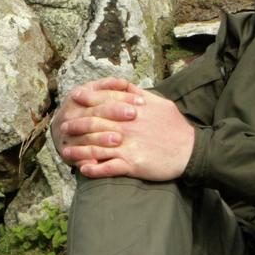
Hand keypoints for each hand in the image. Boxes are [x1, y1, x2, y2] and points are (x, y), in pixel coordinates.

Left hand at [57, 78, 195, 181]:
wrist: (191, 151)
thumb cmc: (175, 126)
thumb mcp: (159, 102)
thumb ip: (137, 93)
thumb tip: (122, 84)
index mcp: (132, 110)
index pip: (104, 101)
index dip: (87, 98)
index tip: (74, 97)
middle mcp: (126, 127)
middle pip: (94, 124)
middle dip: (76, 125)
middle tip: (62, 128)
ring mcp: (128, 146)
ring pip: (96, 147)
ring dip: (78, 151)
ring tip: (66, 153)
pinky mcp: (132, 165)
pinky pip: (108, 167)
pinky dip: (94, 169)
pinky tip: (83, 170)